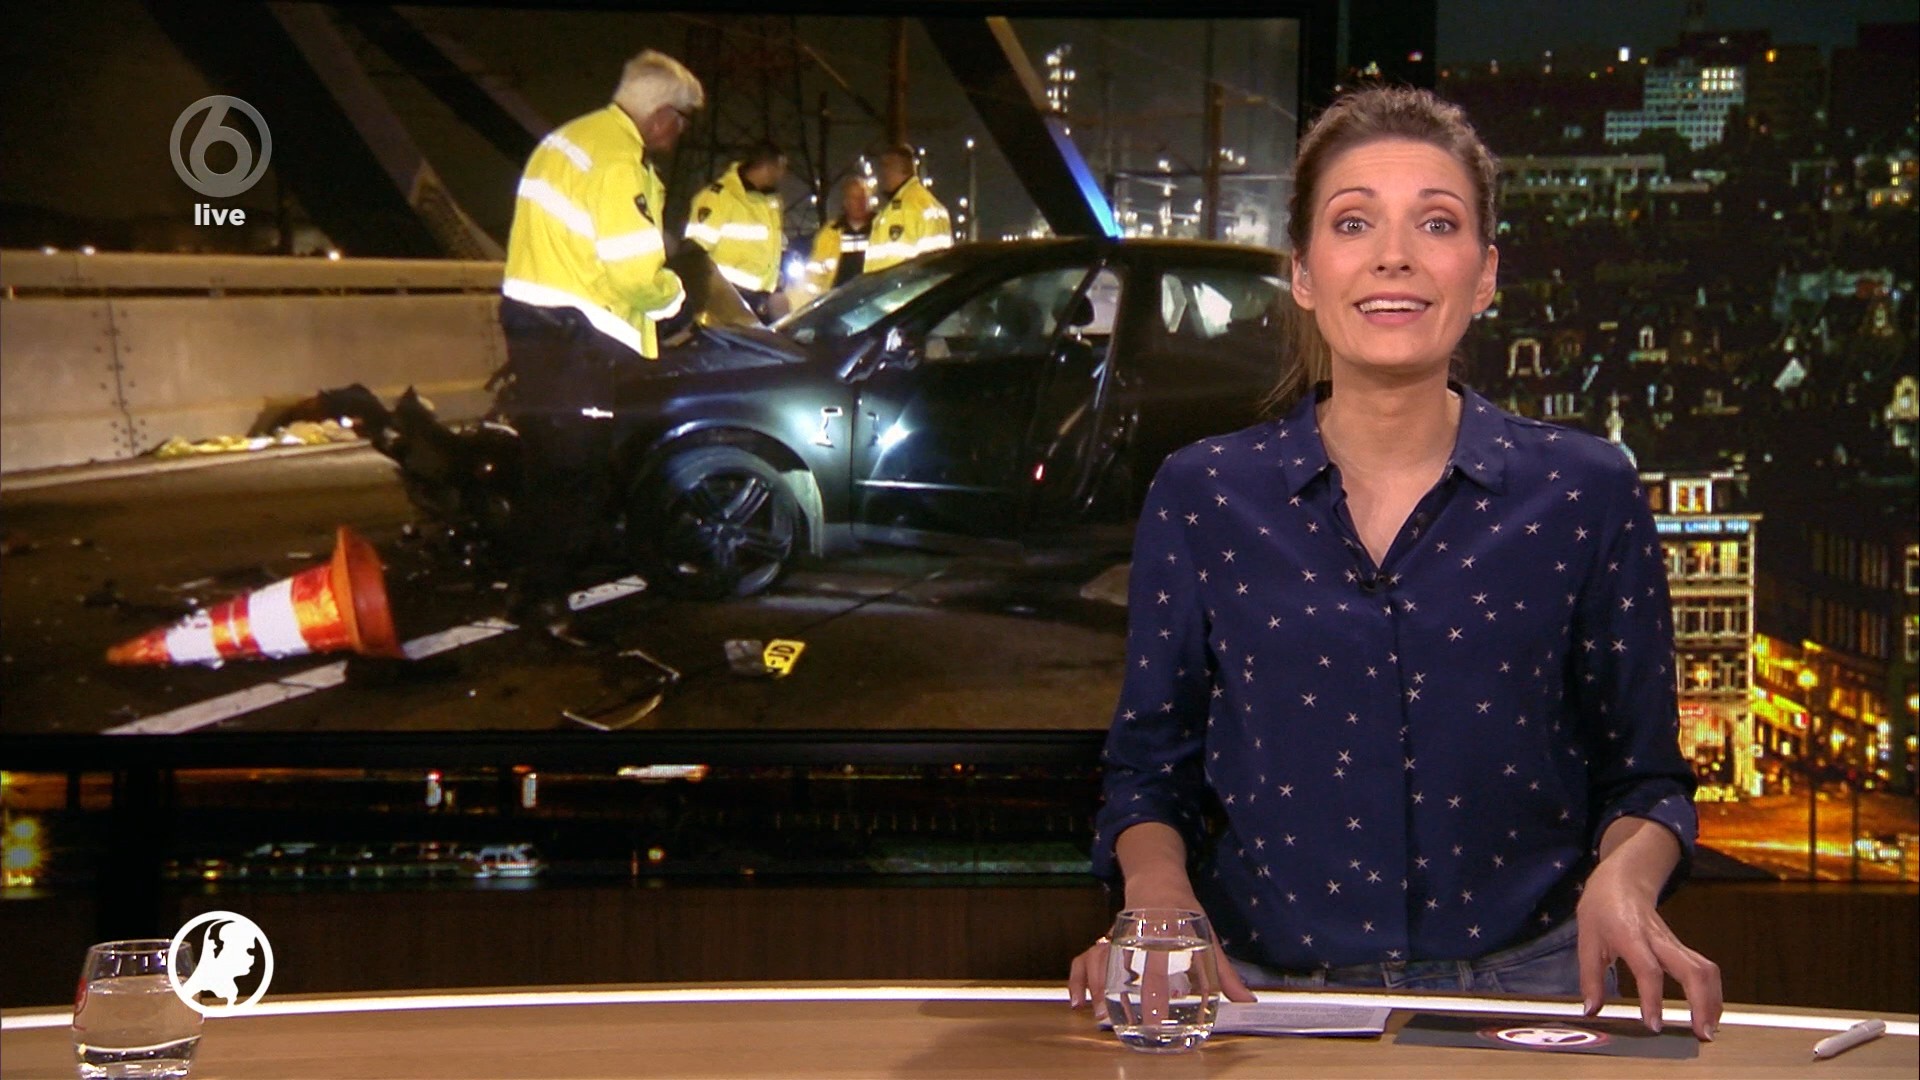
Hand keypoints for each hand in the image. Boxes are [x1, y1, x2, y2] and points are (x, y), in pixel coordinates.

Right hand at [1067, 929, 1253, 1020]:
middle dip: (1133, 995)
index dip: (1159, 988)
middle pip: (1131, 963)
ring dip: (1098, 987)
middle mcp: (1140, 930)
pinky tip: (1080, 1001)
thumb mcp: (1208, 937)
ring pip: (1101, 958)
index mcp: (1168, 928)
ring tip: (1102, 1016)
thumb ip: (1223, 972)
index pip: (1162, 960)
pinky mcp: (1105, 938)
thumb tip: (1248, 1001)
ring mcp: (1119, 933)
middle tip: (1141, 1024)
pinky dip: (1079, 978)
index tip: (1161, 1014)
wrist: (1156, 879)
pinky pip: (1085, 957)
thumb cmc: (1185, 913)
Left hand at [1576, 862, 1721, 1039]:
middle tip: (1702, 1034)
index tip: (1654, 1025)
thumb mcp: (1586, 940)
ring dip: (1713, 1000)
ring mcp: (1674, 943)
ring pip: (1705, 969)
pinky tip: (1709, 1014)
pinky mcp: (1682, 948)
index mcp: (1630, 936)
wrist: (1622, 880)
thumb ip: (1590, 978)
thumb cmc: (1601, 909)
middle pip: (1692, 969)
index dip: (1652, 998)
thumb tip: (1591, 1011)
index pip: (1648, 969)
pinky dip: (1712, 993)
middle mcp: (1658, 939)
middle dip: (1702, 1003)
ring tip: (1709, 1030)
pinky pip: (1704, 970)